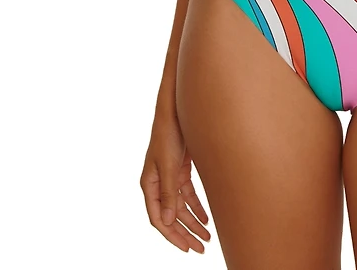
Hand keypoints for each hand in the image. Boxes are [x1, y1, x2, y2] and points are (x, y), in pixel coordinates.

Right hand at [140, 112, 210, 253]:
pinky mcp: (180, 169)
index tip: (186, 248)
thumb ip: (169, 193)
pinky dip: (196, 206)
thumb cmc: (169, 133)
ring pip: (181, 207)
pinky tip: (206, 218)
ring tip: (207, 237)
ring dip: (193, 221)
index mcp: (149, 184)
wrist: (178, 108)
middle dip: (185, 233)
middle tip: (200, 248)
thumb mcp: (169, 164)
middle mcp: (158, 183)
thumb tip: (168, 221)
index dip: (172, 235)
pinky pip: (188, 194)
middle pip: (171, 216)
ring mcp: (169, 176)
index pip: (159, 218)